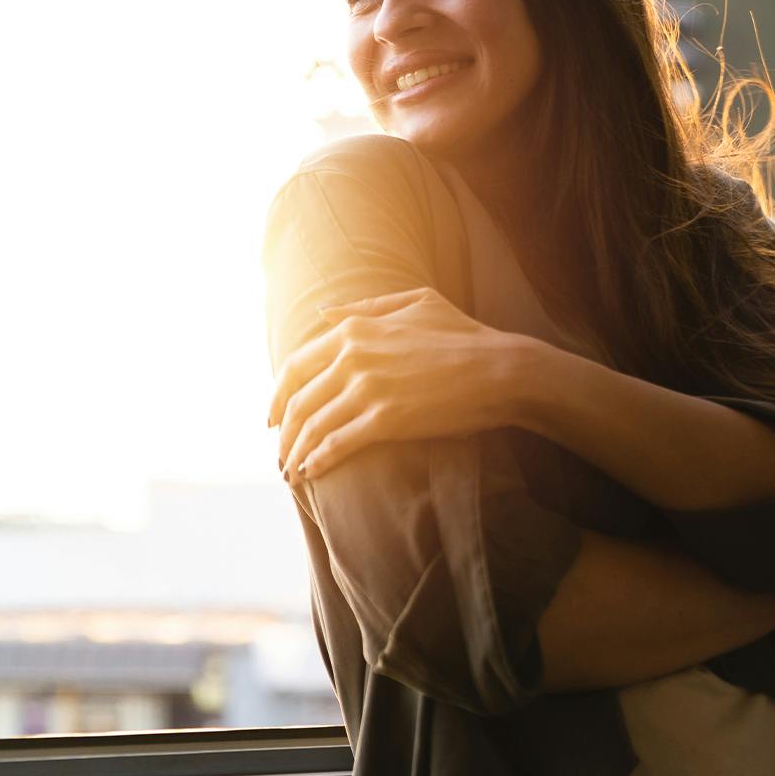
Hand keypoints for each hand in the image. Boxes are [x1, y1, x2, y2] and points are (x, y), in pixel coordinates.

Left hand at [268, 286, 522, 485]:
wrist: (501, 370)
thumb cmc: (464, 335)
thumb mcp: (416, 303)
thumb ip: (365, 307)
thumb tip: (322, 313)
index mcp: (355, 329)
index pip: (295, 365)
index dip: (277, 395)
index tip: (273, 417)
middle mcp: (352, 357)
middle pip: (296, 400)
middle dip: (281, 432)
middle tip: (279, 451)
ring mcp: (367, 389)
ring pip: (312, 426)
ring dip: (295, 453)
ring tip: (291, 471)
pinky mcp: (385, 420)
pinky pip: (336, 444)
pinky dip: (317, 461)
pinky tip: (312, 473)